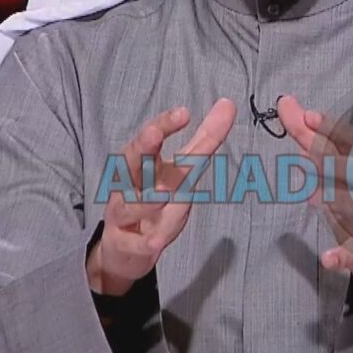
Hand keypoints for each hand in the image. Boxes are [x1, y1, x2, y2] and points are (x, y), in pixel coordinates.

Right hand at [86, 98, 235, 296]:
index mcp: (143, 163)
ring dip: (145, 201)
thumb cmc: (154, 201)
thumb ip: (203, 140)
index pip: (151, 139)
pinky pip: (134, 244)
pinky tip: (156, 242)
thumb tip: (228, 103)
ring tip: (162, 195)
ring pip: (129, 205)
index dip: (165, 125)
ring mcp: (124, 215)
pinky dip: (144, 242)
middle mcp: (130, 185)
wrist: (124, 249)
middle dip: (143, 147)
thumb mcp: (180, 171)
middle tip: (155, 133)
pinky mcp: (125, 244)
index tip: (185, 113)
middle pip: (131, 163)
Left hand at [278, 95, 352, 298]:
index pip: (347, 142)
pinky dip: (344, 255)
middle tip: (305, 150)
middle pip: (352, 171)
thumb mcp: (332, 167)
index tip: (308, 115)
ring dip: (338, 202)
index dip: (329, 128)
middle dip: (329, 160)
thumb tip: (288, 105)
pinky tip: (328, 257)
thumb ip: (309, 138)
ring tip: (315, 197)